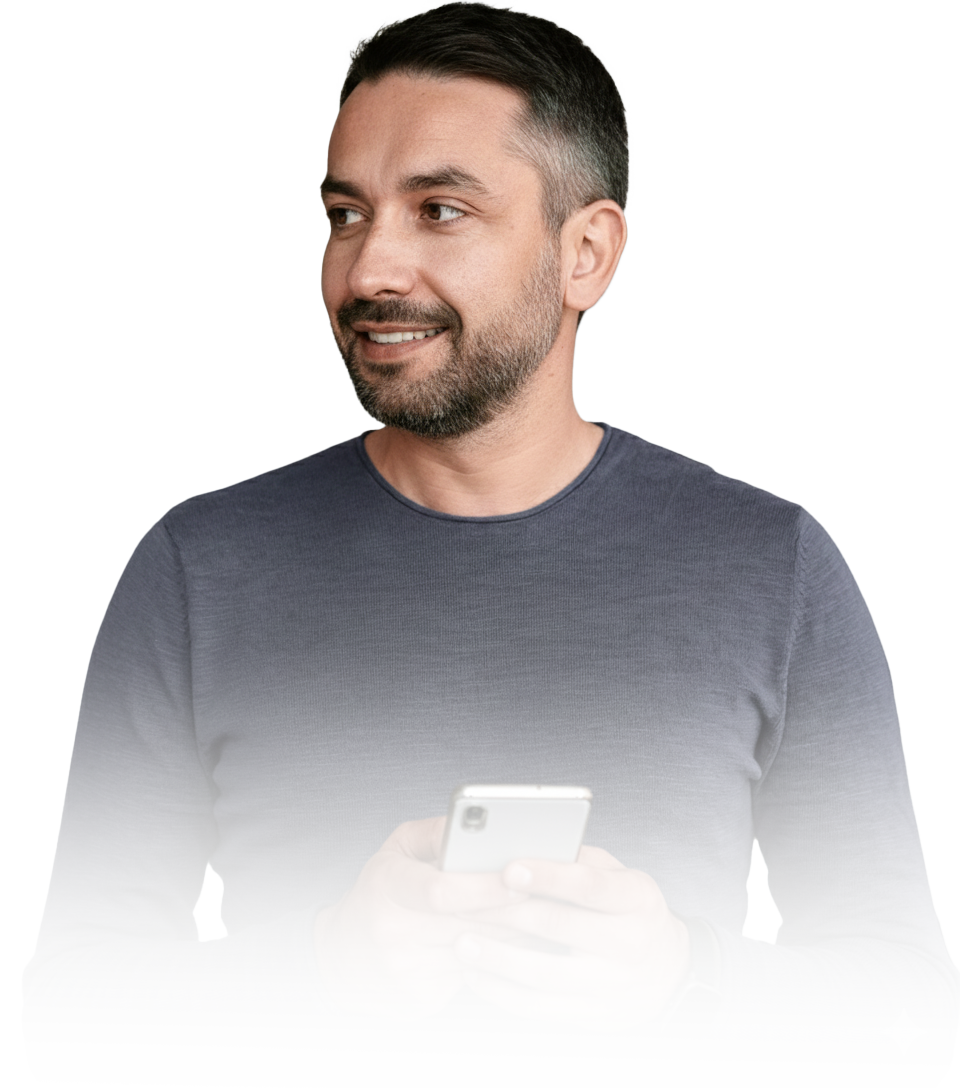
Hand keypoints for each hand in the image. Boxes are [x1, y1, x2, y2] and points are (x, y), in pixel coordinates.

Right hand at [313, 817, 547, 1021]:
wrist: (338, 961)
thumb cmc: (378, 893)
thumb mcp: (395, 850)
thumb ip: (435, 833)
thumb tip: (478, 825)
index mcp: (387, 886)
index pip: (441, 889)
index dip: (486, 886)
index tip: (522, 877)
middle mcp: (394, 930)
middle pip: (468, 922)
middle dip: (515, 910)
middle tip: (554, 897)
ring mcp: (408, 969)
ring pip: (479, 952)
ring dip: (519, 937)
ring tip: (550, 919)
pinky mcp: (422, 998)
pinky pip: (474, 976)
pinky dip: (504, 961)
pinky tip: (526, 949)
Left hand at [452, 846, 691, 1032]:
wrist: (670, 974)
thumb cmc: (631, 912)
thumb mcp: (621, 878)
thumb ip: (580, 861)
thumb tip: (526, 843)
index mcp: (635, 899)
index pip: (587, 885)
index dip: (547, 875)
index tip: (508, 869)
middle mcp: (628, 942)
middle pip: (558, 925)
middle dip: (506, 913)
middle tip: (464, 902)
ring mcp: (611, 983)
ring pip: (545, 973)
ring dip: (498, 959)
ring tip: (462, 943)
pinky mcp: (593, 1014)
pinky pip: (541, 1008)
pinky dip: (503, 994)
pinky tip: (476, 976)